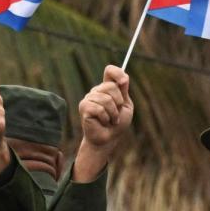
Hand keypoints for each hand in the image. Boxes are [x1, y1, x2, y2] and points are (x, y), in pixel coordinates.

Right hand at [74, 65, 132, 182]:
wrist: (108, 139)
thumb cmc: (117, 123)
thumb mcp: (126, 106)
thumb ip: (124, 92)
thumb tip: (124, 77)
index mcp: (107, 88)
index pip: (110, 71)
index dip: (117, 73)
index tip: (124, 82)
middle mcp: (96, 91)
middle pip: (110, 86)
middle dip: (119, 102)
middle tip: (117, 113)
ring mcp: (89, 98)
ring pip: (106, 99)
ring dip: (113, 113)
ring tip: (111, 120)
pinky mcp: (84, 107)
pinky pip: (99, 108)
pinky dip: (105, 118)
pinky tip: (102, 122)